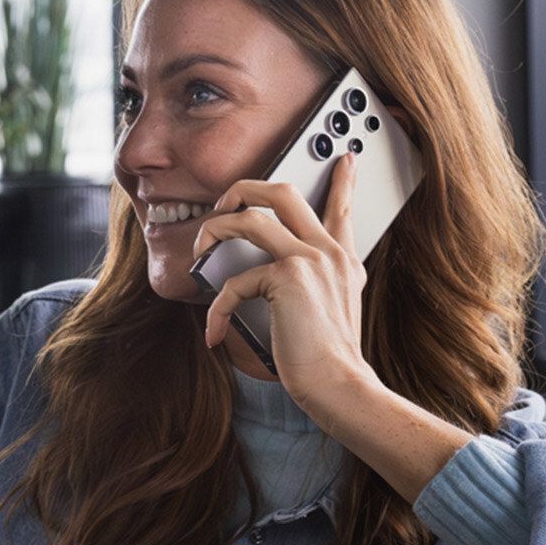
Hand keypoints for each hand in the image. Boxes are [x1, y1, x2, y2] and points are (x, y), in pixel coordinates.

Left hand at [191, 152, 372, 410]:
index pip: (343, 208)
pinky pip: (234, 280)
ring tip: (202, 249)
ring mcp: (309, 260)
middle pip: (285, 192)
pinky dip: (217, 307)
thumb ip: (312, 286)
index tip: (344, 159)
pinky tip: (215, 331)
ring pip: (250, 218)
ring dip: (215, 229)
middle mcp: (329, 252)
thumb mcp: (333, 312)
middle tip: (226, 200)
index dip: (342, 180)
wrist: (340, 385)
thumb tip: (264, 277)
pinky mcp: (287, 278)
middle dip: (246, 188)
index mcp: (343, 260)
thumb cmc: (328, 360)